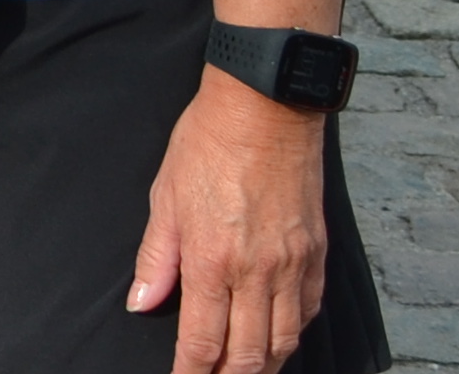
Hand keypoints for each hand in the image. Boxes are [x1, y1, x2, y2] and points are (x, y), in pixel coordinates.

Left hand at [128, 73, 334, 372]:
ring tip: (246, 371)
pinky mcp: (316, 253)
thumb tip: (142, 302)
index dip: (192, 371)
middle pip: (249, 354)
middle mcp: (257, 271)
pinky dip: (294, 332)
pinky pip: (309, 310)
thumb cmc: (208, 144)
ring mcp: (293, 265)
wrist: (265, 109)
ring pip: (285, 340)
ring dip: (264, 365)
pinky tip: (279, 335)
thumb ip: (156, 257)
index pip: (204, 340)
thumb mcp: (164, 197)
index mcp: (212, 259)